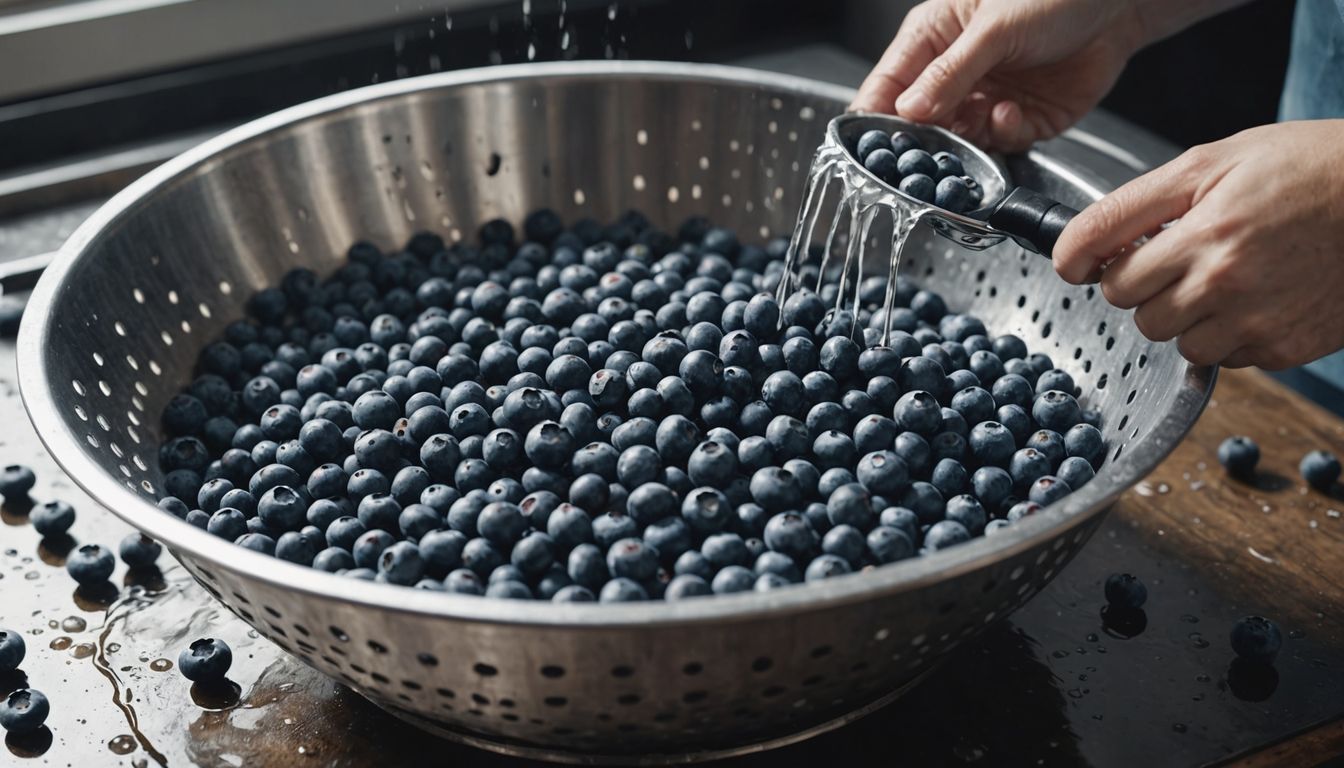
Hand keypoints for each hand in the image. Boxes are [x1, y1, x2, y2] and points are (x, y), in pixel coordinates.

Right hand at [852, 0, 1146, 150]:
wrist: (1123, 1)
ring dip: (968, 138)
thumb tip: (907, 111)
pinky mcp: (1023, 119)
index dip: (876, 118)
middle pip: (920, 122)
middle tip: (932, 146)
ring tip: (985, 115)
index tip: (875, 146)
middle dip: (925, 138)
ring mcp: (987, 97)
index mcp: (933, 37)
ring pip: (958, 139)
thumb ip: (950, 73)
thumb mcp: (994, 28)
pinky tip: (1011, 113)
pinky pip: (1000, 143)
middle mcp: (955, 72)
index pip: (886, 85)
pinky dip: (1003, 135)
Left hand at [1053, 120, 1343, 369]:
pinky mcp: (1283, 348)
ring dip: (1185, 315)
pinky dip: (1229, 334)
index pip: (1109, 275)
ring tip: (1222, 275)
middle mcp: (1227, 281)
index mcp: (1205, 231)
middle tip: (1177, 255)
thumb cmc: (1305, 168)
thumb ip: (1135, 205)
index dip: (1092, 264)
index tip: (1085, 262)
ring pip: (1175, 342)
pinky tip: (1256, 296)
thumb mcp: (1212, 161)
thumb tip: (1074, 250)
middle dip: (1145, 286)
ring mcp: (1256, 320)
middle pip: (1135, 312)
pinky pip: (1224, 358)